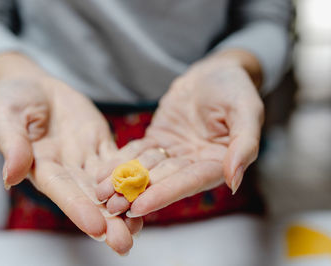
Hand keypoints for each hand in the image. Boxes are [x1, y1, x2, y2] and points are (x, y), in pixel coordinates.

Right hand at [0, 53, 140, 254]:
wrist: (34, 86)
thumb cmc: (13, 100)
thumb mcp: (5, 117)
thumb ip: (12, 145)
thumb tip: (11, 178)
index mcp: (41, 166)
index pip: (61, 191)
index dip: (78, 209)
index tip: (96, 229)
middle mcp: (66, 169)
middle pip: (89, 198)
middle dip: (106, 221)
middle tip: (125, 244)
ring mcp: (86, 158)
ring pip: (108, 185)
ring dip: (124, 204)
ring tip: (139, 227)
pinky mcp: (101, 144)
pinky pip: (119, 161)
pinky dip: (132, 175)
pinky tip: (147, 190)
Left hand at [96, 50, 263, 217]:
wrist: (214, 71)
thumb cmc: (235, 87)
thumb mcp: (247, 109)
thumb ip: (244, 144)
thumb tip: (234, 181)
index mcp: (218, 162)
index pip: (189, 182)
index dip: (165, 194)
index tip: (139, 207)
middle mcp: (194, 163)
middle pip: (163, 181)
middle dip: (137, 193)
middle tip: (110, 206)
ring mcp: (174, 153)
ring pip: (147, 170)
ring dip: (124, 182)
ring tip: (99, 192)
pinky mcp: (159, 141)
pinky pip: (138, 153)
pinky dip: (121, 162)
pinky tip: (102, 172)